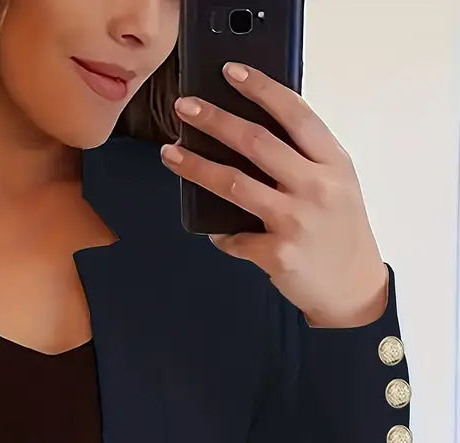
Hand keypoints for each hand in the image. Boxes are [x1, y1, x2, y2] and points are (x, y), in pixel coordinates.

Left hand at [160, 62, 388, 327]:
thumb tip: (246, 134)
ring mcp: (296, 220)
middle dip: (214, 119)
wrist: (353, 288)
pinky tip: (218, 231)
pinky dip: (220, 234)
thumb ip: (304, 158)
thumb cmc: (339, 232)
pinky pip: (233, 237)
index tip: (230, 73)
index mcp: (332, 163)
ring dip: (196, 167)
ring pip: (233, 183)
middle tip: (184, 107)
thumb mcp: (337, 184)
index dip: (260, 88)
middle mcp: (316, 187)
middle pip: (255, 141)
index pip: (294, 113)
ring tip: (171, 153)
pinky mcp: (277, 253)